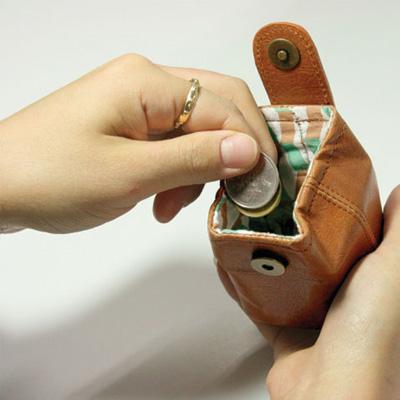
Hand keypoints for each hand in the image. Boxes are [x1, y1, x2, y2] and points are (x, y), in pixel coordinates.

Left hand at [0, 54, 275, 232]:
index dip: (252, 145)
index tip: (263, 186)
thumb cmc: (51, 178)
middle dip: (229, 152)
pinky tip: (161, 200)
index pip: (224, 106)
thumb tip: (249, 151)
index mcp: (147, 82)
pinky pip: (170, 141)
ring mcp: (135, 101)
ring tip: (173, 207)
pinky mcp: (126, 123)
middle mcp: (145, 81)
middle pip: (216, 107)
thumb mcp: (130, 175)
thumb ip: (193, 160)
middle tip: (233, 191)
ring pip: (194, 129)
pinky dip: (177, 171)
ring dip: (198, 169)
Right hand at [256, 186, 399, 399]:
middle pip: (312, 258)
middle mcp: (343, 299)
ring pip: (284, 279)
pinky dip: (242, 286)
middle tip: (271, 208)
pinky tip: (228, 266)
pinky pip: (259, 304)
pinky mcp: (285, 334)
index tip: (310, 192)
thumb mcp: (393, 267)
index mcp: (370, 283)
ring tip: (247, 230)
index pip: (350, 239)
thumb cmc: (370, 336)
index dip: (332, 215)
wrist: (333, 392)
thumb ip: (399, 229)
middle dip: (292, 234)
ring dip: (264, 257)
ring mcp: (313, 318)